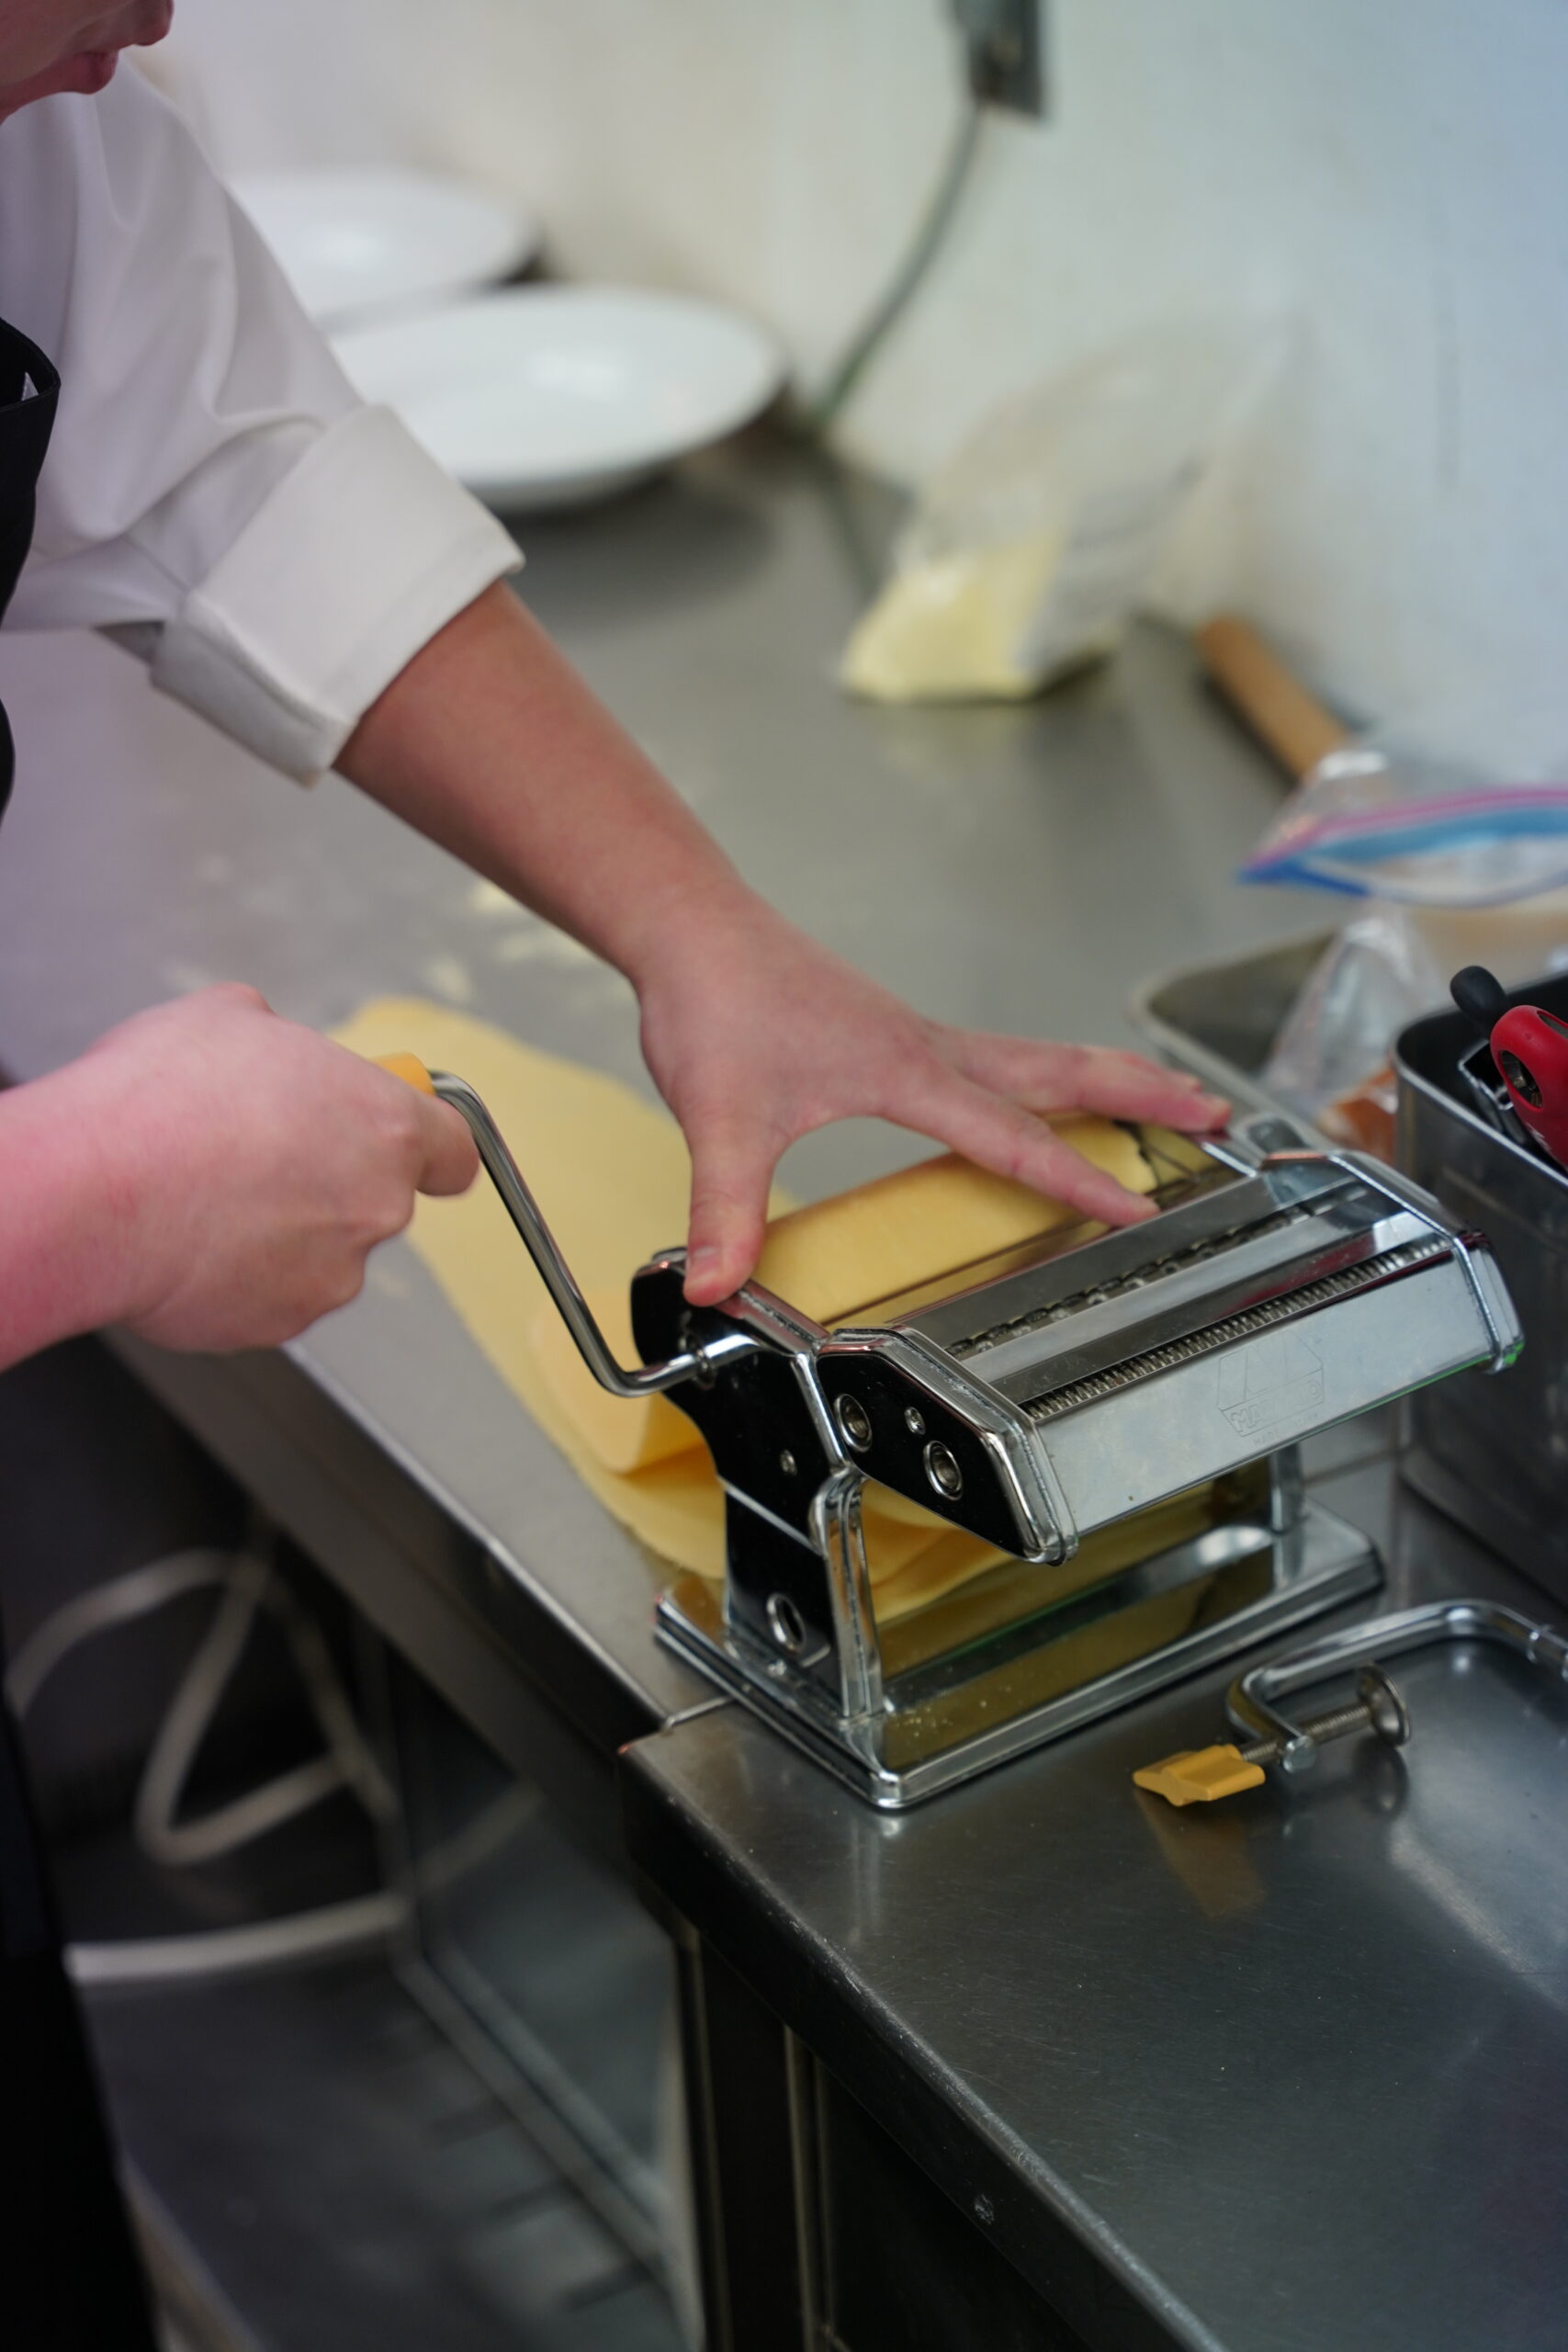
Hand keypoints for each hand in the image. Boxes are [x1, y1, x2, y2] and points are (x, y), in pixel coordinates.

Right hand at [72, 984, 476, 1349]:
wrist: (92, 1190)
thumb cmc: (158, 1102)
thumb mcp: (229, 1019)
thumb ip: (279, 1040)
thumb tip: (268, 1046)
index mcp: (384, 1125)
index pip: (455, 1151)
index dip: (427, 1147)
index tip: (403, 1145)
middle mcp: (375, 1206)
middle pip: (373, 1199)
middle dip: (323, 1182)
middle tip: (253, 1156)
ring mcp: (331, 1274)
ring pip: (320, 1252)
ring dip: (277, 1231)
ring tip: (205, 1197)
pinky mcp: (279, 1323)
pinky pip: (267, 1295)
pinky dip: (234, 1277)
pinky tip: (187, 1242)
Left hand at [635, 896, 1230, 1306]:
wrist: (693, 928)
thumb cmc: (716, 1001)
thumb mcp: (718, 1115)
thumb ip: (723, 1205)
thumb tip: (714, 1281)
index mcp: (906, 1070)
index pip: (1011, 1136)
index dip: (1077, 1177)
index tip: (1138, 1209)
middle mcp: (928, 1047)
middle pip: (1061, 1074)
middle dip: (1143, 1098)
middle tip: (1218, 1115)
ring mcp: (918, 1037)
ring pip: (1039, 1058)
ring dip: (1110, 1079)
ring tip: (1172, 1096)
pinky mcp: (895, 1033)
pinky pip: (1000, 1058)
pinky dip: (1051, 1074)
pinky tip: (1048, 1093)